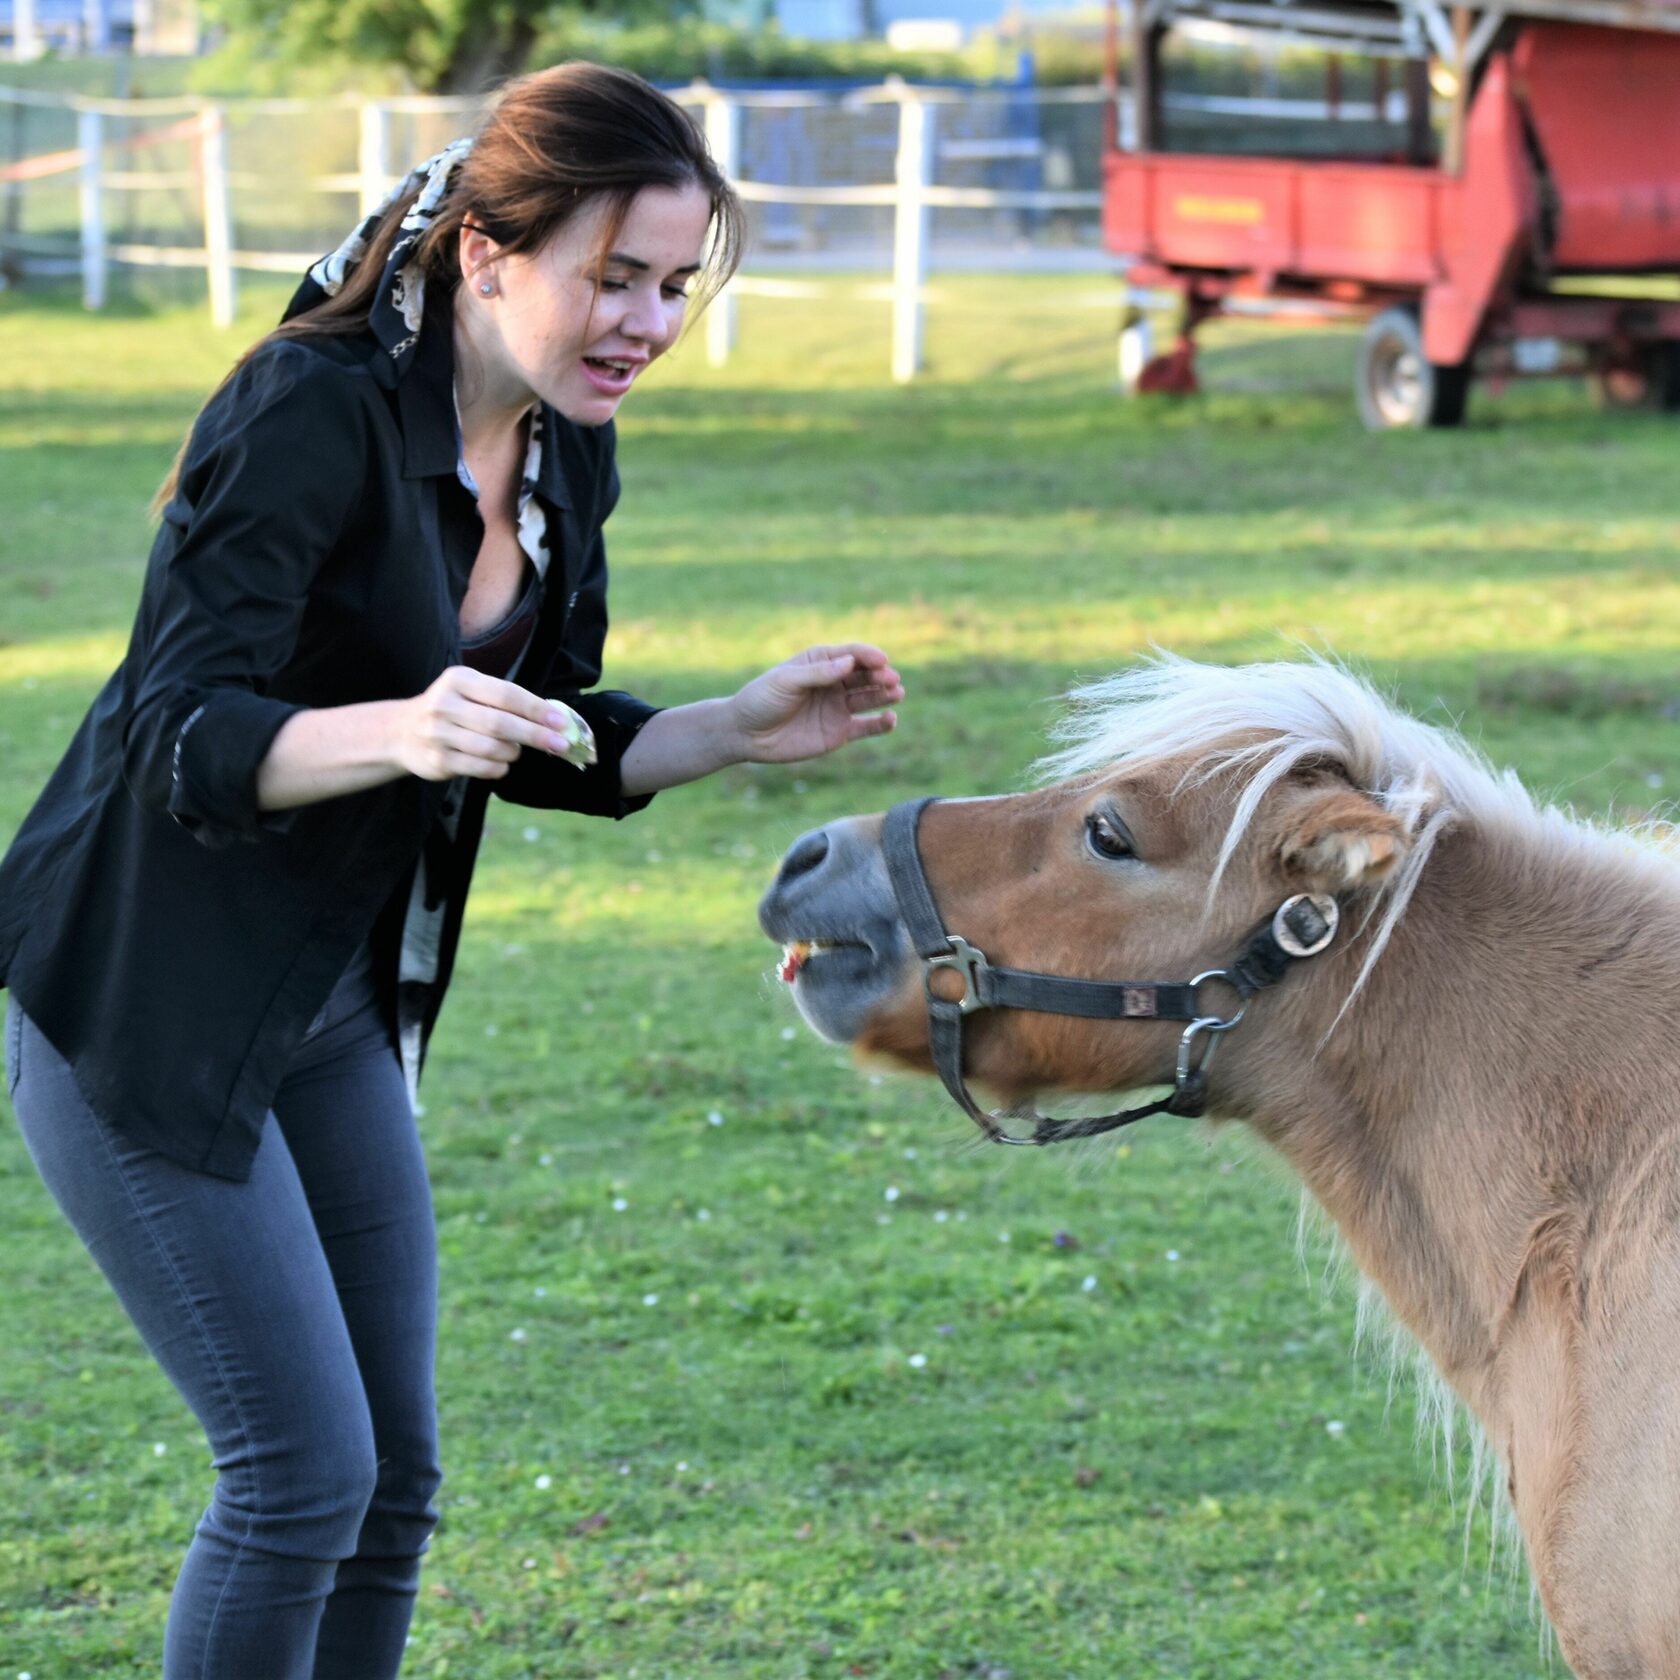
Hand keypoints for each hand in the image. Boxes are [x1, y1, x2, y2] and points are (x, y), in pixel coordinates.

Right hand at [390, 667, 593, 781]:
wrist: (401, 731)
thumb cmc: (452, 709)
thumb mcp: (470, 692)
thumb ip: (505, 700)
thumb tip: (553, 718)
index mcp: (459, 680)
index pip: (506, 694)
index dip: (537, 710)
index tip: (561, 722)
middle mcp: (445, 704)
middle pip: (500, 724)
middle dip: (536, 735)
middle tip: (561, 745)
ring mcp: (438, 734)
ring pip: (492, 749)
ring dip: (514, 753)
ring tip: (516, 750)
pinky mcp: (438, 760)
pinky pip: (482, 768)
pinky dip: (499, 768)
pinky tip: (500, 763)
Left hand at [728, 644, 903, 764]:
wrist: (746, 734)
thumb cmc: (761, 699)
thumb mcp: (785, 681)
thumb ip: (817, 673)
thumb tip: (849, 663)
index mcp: (820, 662)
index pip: (851, 654)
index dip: (868, 655)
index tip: (881, 660)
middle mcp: (834, 682)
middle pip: (865, 675)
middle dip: (880, 675)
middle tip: (891, 679)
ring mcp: (839, 707)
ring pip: (870, 698)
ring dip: (885, 695)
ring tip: (897, 693)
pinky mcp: (840, 732)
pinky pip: (867, 727)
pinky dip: (881, 724)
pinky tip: (891, 720)